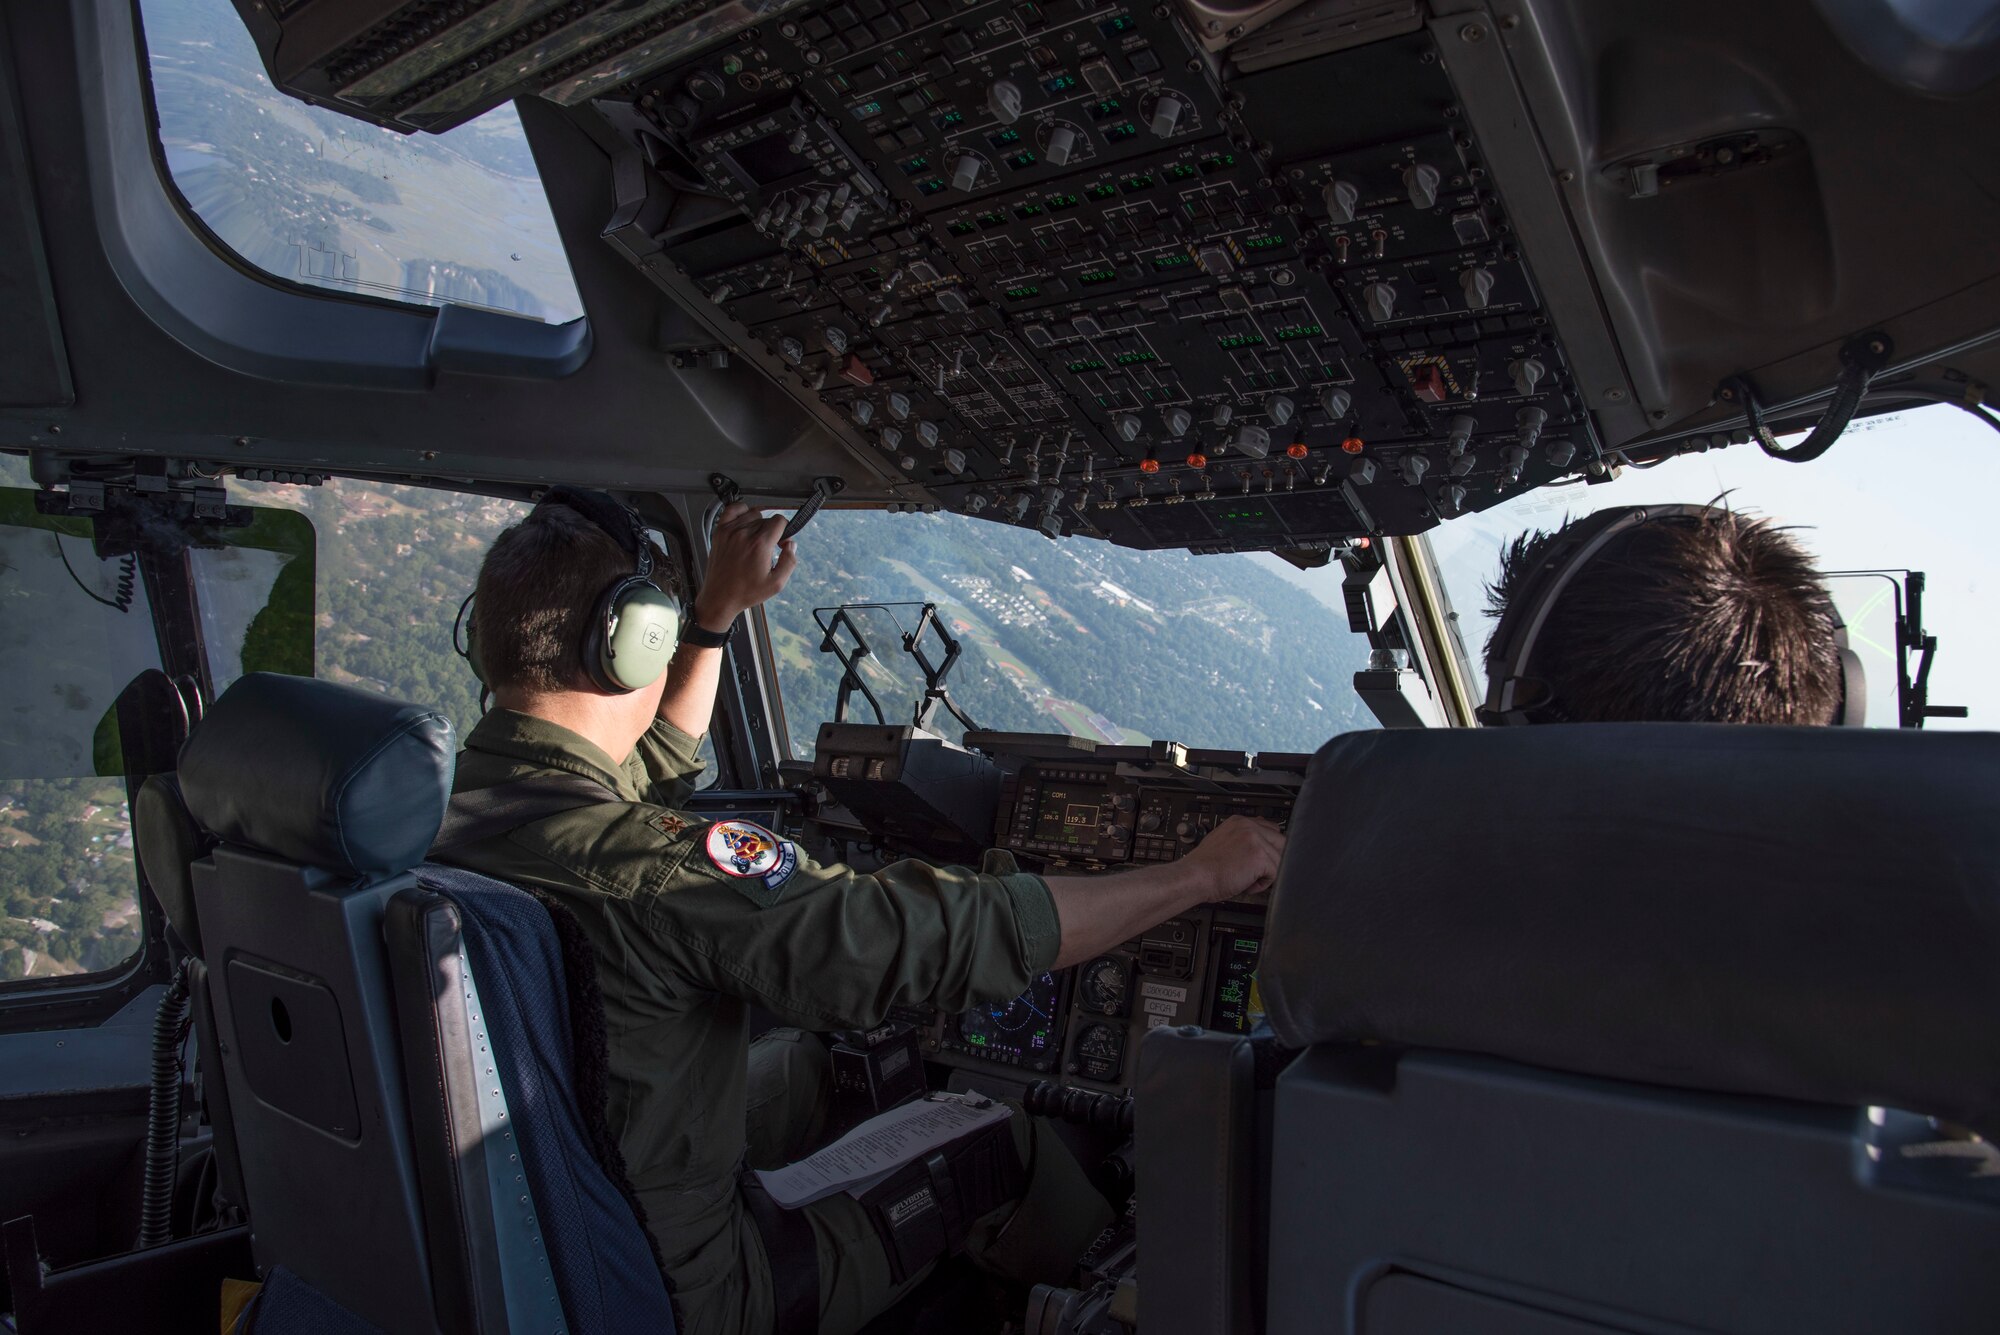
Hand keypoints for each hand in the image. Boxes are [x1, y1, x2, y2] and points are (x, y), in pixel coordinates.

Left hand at [692, 503, 797, 631]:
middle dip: (772, 530)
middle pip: (767, 519)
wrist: (720, 597)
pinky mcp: (720, 532)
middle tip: (769, 547)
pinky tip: (745, 522)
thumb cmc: (746, 592)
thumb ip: (790, 561)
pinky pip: (732, 509)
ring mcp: (730, 531)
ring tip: (756, 539)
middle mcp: (744, 534)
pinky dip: (741, 511)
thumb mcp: (776, 584)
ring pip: (752, 514)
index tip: (781, 543)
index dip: (785, 530)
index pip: (779, 520)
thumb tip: (791, 544)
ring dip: (758, 523)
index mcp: (759, 545)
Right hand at [1178, 816, 1285, 903]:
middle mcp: (1249, 827)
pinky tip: (1247, 884)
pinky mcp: (1260, 857)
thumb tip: (1257, 843)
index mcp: (1239, 822)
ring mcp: (1255, 840)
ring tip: (1246, 879)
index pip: (1269, 828)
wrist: (1195, 876)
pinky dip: (1263, 884)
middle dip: (1273, 859)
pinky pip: (1275, 873)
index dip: (1268, 846)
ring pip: (1279, 859)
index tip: (1261, 858)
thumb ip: (1240, 838)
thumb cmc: (1203, 866)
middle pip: (1280, 841)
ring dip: (1266, 873)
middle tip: (1257, 871)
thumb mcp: (1221, 841)